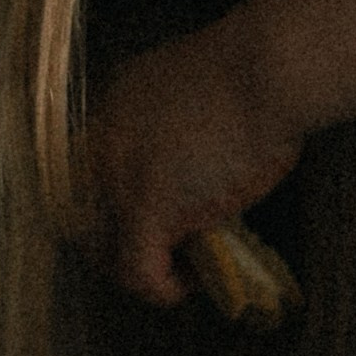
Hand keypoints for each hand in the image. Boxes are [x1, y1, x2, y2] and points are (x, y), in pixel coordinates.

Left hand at [72, 19, 302, 304]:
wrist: (268, 68)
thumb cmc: (259, 68)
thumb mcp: (205, 87)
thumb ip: (187, 125)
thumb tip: (204, 164)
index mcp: (116, 104)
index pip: (91, 171)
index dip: (113, 203)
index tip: (147, 219)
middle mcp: (103, 139)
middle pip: (87, 212)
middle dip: (117, 241)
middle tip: (159, 256)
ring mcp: (119, 175)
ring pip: (106, 247)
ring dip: (138, 268)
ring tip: (175, 273)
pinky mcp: (146, 209)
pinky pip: (139, 269)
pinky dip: (160, 287)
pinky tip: (183, 287)